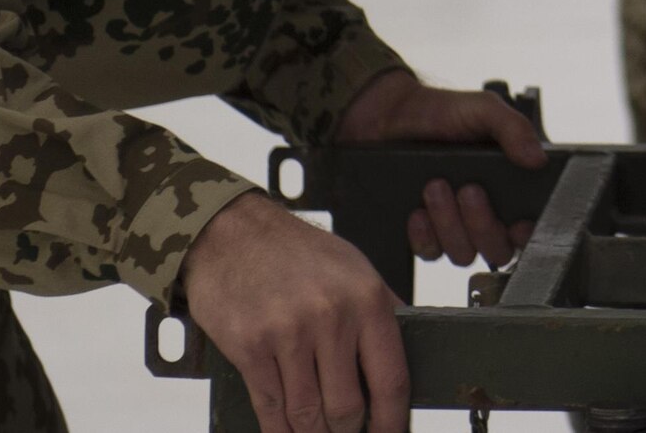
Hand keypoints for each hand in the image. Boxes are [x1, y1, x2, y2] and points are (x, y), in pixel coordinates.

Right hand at [183, 191, 408, 432]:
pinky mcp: (250, 347)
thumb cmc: (298, 253)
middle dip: (347, 432)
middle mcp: (331, 317)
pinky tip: (287, 432)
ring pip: (308, 416)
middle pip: (348, 409)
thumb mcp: (355, 269)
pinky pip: (270, 409)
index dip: (392, 422)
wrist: (233, 233)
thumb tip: (412, 352)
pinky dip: (280, 431)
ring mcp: (288, 333)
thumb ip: (383, 312)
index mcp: (367, 299)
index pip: (391, 380)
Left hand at [336, 71, 545, 267]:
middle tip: (467, 190)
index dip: (527, 233)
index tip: (517, 224)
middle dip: (483, 224)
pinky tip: (417, 211)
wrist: (391, 114)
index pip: (529, 226)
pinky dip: (424, 235)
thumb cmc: (442, 111)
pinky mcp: (423, 233)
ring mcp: (453, 226)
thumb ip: (514, 128)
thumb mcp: (484, 110)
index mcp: (508, 186)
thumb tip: (538, 159)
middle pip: (498, 249)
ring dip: (450, 223)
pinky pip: (430, 253)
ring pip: (463, 253)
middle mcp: (484, 212)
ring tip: (434, 185)